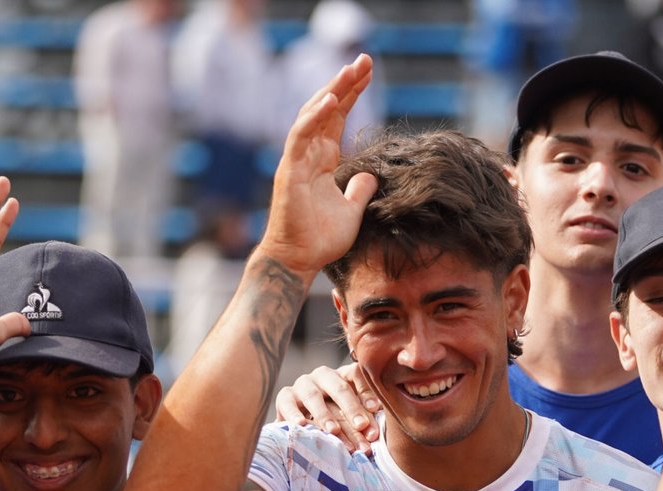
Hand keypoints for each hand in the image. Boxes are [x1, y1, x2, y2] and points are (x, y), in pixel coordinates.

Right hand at [257, 56, 378, 275]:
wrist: (299, 260)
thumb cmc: (320, 239)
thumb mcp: (352, 210)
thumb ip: (361, 189)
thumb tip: (372, 174)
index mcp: (322, 159)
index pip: (338, 117)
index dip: (353, 93)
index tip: (369, 72)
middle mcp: (308, 153)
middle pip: (327, 108)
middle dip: (346, 82)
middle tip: (365, 59)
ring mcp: (296, 159)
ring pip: (312, 115)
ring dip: (331, 90)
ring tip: (350, 70)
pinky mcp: (290, 170)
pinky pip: (300, 136)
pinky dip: (314, 117)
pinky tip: (331, 99)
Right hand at [275, 363, 380, 452]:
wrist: (299, 423)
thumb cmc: (333, 420)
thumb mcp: (349, 416)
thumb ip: (363, 419)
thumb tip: (375, 433)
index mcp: (343, 376)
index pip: (357, 375)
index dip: (367, 391)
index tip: (376, 408)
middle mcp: (323, 376)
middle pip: (339, 388)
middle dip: (352, 408)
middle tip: (362, 426)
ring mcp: (302, 385)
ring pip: (314, 397)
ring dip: (324, 415)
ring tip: (333, 431)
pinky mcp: (284, 397)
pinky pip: (288, 404)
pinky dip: (294, 414)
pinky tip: (301, 425)